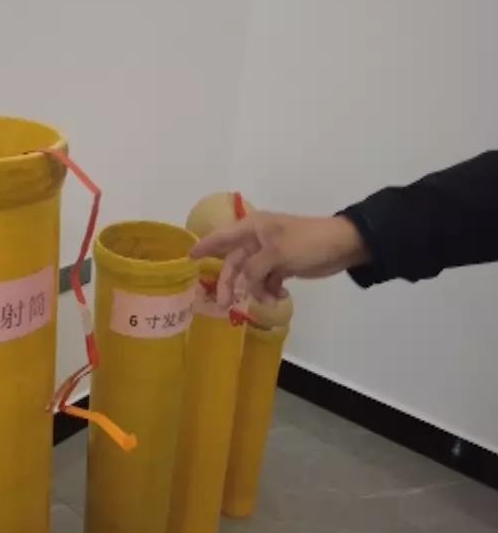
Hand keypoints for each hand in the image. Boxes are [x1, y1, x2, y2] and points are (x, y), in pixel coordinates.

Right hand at [189, 212, 369, 306]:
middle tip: (225, 304)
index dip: (204, 246)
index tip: (189, 258)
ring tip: (270, 300)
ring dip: (257, 290)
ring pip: (251, 276)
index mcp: (253, 228)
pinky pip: (266, 281)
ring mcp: (270, 253)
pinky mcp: (282, 265)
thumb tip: (244, 283)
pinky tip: (280, 295)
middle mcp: (257, 239)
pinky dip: (270, 290)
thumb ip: (253, 269)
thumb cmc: (308, 243)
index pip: (221, 236)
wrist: (343, 246)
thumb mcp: (277, 254)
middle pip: (235, 263)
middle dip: (232, 283)